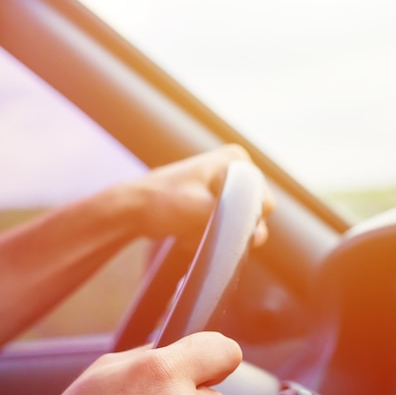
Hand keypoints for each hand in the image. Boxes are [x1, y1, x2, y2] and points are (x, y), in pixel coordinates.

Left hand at [133, 144, 273, 244]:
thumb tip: (259, 232)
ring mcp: (224, 187)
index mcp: (236, 159)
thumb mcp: (201, 208)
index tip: (218, 220)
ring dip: (215, 233)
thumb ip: (234, 218)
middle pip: (251, 214)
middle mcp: (235, 169)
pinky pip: (221, 228)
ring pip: (236, 225)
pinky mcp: (213, 203)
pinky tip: (187, 231)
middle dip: (226, 228)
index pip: (264, 199)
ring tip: (189, 227)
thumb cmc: (161, 203)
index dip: (246, 218)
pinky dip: (207, 234)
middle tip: (199, 225)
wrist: (132, 210)